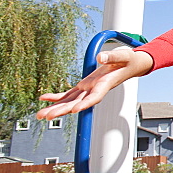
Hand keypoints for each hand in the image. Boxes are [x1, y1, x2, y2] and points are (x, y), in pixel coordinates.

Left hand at [36, 48, 153, 119]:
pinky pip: (69, 93)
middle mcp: (96, 89)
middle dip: (62, 110)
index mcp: (106, 84)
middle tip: (47, 117)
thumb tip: (101, 57)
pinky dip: (57, 96)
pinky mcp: (86, 85)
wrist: (132, 64)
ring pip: (71, 101)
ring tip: (40, 115)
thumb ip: (113, 56)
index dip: (85, 104)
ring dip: (56, 108)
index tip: (74, 110)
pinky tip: (45, 98)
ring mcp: (89, 88)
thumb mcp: (124, 56)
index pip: (95, 97)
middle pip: (78, 103)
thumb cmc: (129, 60)